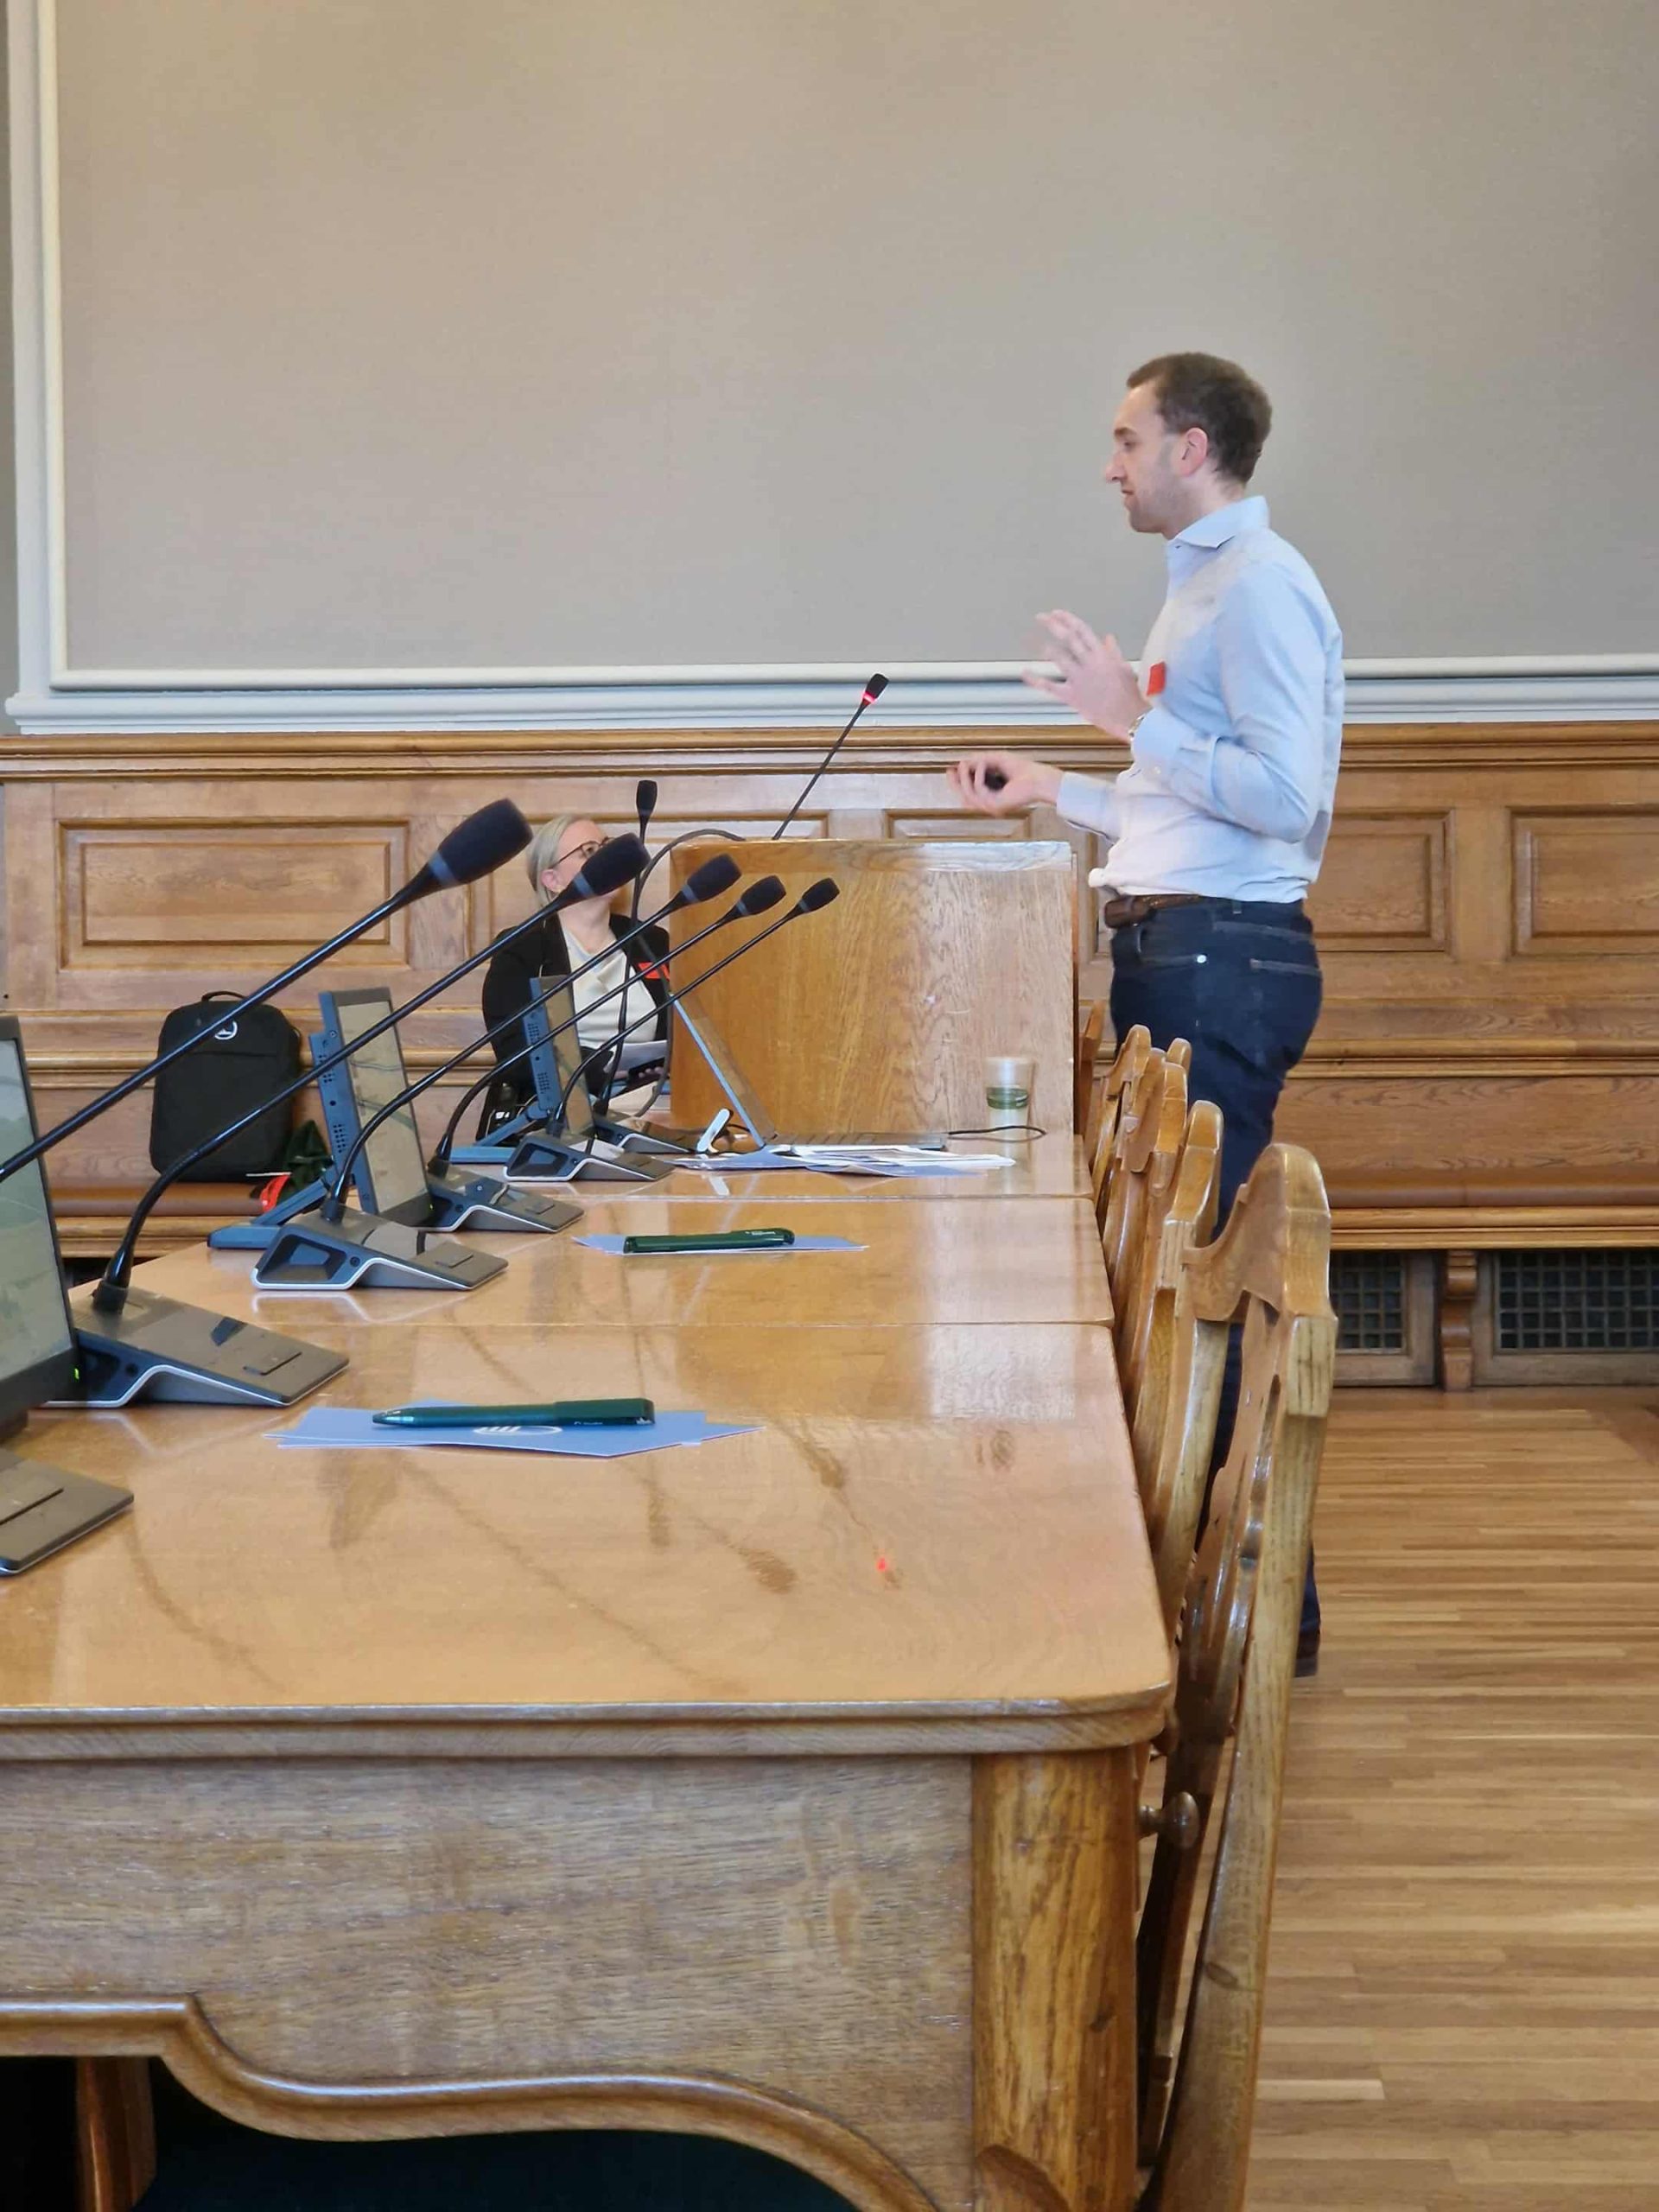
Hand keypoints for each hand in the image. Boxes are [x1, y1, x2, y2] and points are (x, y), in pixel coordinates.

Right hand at [947, 750, 1062, 815]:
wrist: (1039, 779)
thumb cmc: (1024, 771)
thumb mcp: (997, 761)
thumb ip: (980, 761)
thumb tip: (964, 761)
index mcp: (991, 796)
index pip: (969, 793)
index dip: (958, 783)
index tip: (952, 769)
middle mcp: (990, 804)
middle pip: (965, 798)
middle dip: (955, 784)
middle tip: (950, 771)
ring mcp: (992, 806)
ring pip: (969, 795)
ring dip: (964, 778)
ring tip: (964, 764)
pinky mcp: (996, 805)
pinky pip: (979, 791)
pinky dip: (978, 776)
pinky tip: (983, 764)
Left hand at [1022, 610, 1144, 738]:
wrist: (1130, 717)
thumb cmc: (1129, 695)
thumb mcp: (1124, 668)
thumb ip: (1113, 652)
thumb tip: (1108, 637)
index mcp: (1102, 655)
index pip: (1082, 630)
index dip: (1068, 620)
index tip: (1057, 613)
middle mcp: (1089, 663)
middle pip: (1069, 639)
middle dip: (1053, 626)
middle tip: (1041, 617)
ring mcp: (1079, 679)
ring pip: (1060, 658)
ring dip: (1048, 649)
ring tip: (1039, 645)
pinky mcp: (1072, 696)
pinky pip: (1050, 686)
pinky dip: (1036, 680)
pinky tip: (1025, 673)